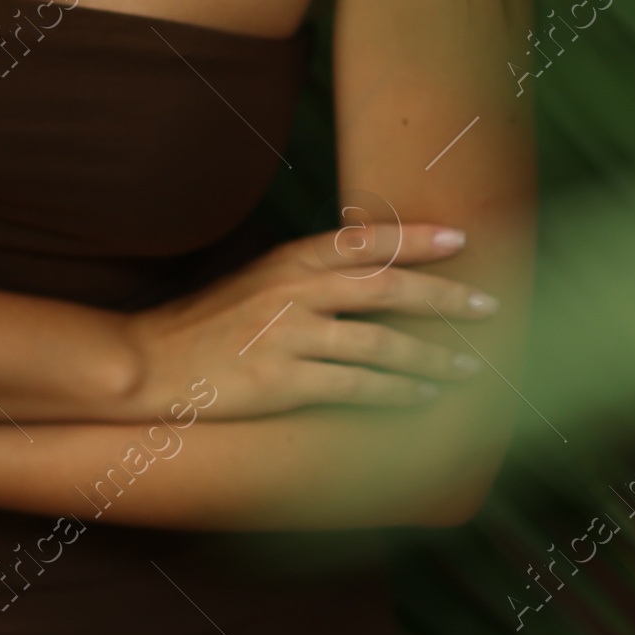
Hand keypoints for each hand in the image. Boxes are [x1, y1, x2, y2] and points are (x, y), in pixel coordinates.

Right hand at [125, 223, 497, 419]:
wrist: (147, 362)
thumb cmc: (200, 325)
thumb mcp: (251, 282)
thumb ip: (302, 276)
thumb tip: (360, 274)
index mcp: (287, 261)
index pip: (364, 241)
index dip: (417, 238)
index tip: (461, 239)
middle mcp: (294, 291)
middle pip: (387, 288)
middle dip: (444, 298)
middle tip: (488, 305)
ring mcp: (290, 337)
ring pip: (380, 343)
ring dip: (430, 356)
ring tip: (467, 367)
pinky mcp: (283, 382)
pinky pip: (355, 386)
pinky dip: (395, 391)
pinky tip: (421, 396)